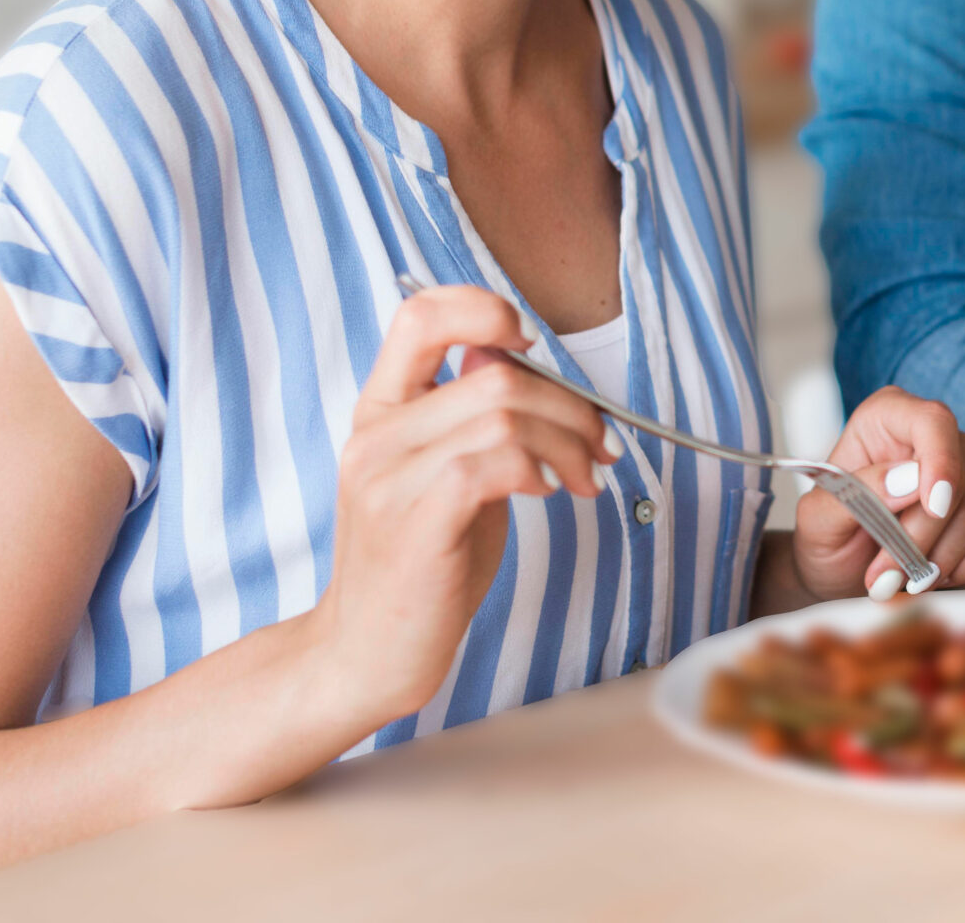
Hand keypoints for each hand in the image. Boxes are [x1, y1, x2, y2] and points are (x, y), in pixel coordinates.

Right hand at [308, 285, 617, 725]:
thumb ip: (471, 417)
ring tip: (583, 478)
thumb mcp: (443, 474)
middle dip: (570, 406)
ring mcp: (389, 478)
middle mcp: (376, 435)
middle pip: (495, 374)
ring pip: (505, 414)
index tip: (532, 344)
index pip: (419, 315)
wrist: (365, 655)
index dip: (483, 308)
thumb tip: (514, 358)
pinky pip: (496, 462)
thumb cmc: (419, 567)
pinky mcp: (417, 521)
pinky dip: (540, 470)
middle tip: (599, 446)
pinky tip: (550, 494)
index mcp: (380, 411)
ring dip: (568, 443)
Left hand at [791, 386, 964, 601]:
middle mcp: (932, 433)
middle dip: (925, 537)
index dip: (941, 463)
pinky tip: (940, 574)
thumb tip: (909, 479)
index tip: (934, 510)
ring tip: (906, 581)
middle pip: (959, 476)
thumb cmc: (826, 540)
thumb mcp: (818, 522)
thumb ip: (856, 495)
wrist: (840, 574)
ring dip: (945, 557)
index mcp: (886, 417)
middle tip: (887, 578)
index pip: (932, 421)